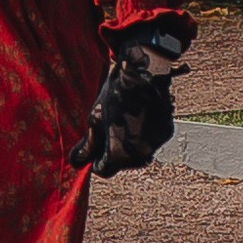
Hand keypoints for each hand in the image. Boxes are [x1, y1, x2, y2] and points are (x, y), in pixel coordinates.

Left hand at [69, 22, 189, 178]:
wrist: (143, 72)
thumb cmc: (115, 95)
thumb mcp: (95, 118)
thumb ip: (87, 145)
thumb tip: (76, 163)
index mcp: (119, 154)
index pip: (104, 170)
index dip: (97, 159)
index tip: (97, 146)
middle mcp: (140, 155)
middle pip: (122, 164)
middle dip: (114, 152)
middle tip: (110, 129)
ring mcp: (156, 144)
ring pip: (139, 154)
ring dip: (130, 145)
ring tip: (125, 120)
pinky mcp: (167, 133)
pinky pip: (152, 142)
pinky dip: (145, 135)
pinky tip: (139, 116)